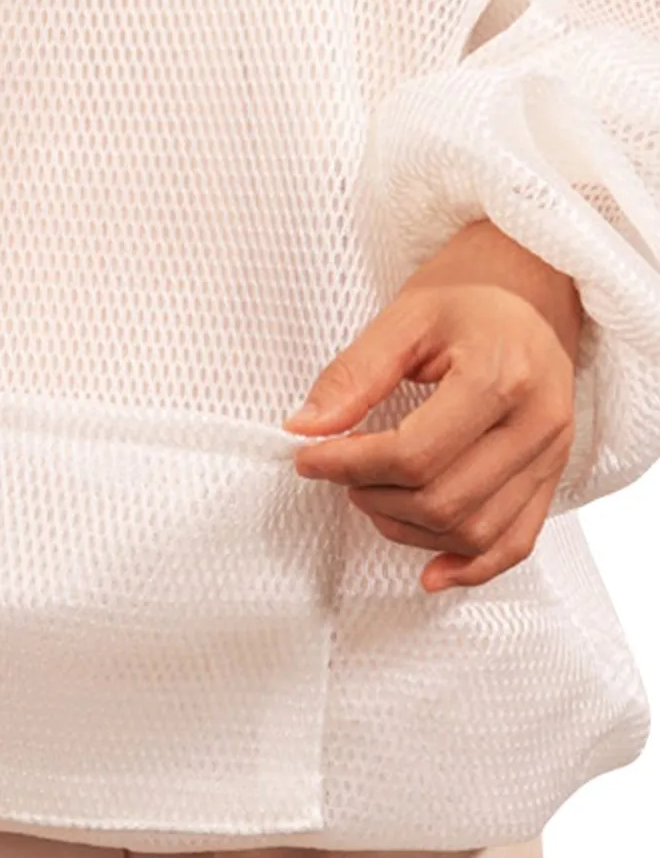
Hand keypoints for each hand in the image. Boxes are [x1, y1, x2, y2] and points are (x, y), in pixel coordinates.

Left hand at [284, 220, 582, 591]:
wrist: (532, 286)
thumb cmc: (466, 295)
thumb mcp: (404, 317)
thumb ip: (353, 375)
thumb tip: (305, 428)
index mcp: (500, 378)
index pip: (413, 454)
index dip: (348, 465)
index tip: (307, 458)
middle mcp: (537, 424)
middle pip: (443, 500)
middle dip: (373, 495)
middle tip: (337, 470)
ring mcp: (552, 454)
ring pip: (474, 530)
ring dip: (407, 528)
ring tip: (369, 495)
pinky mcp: (553, 473)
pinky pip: (517, 542)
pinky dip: (471, 566)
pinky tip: (430, 571)